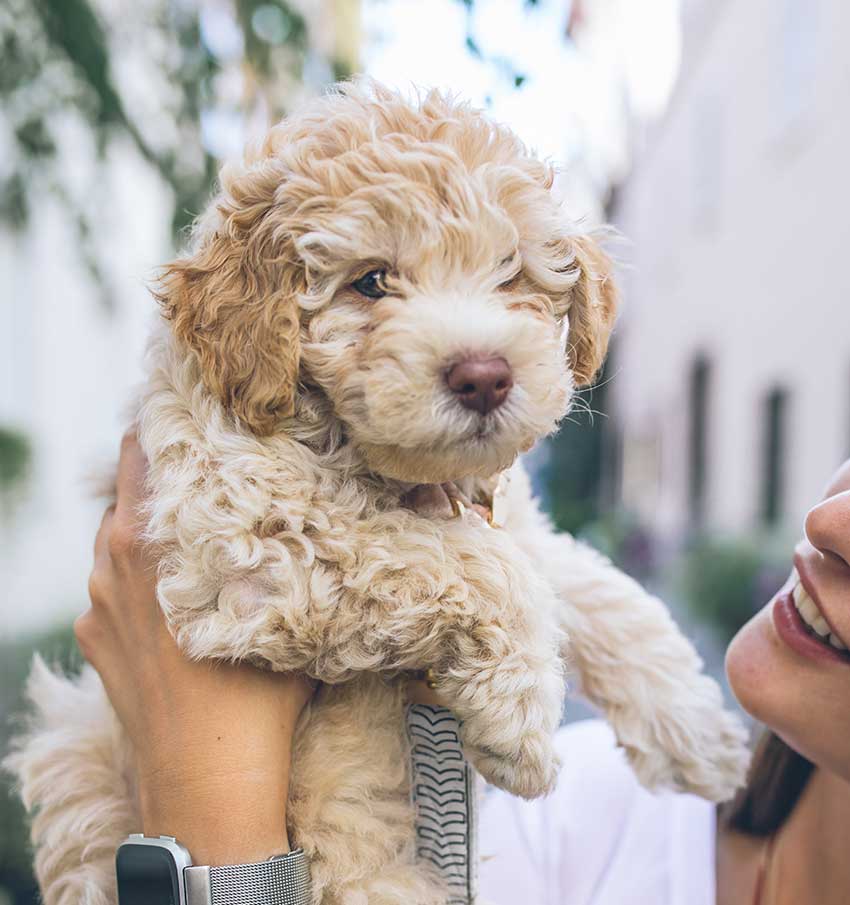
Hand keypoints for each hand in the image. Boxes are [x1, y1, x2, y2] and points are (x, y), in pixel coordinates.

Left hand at [75, 431, 314, 864]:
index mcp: (151, 540)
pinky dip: (137, 573)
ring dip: (150, 522)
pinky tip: (175, 591)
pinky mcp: (94, 639)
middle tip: (208, 459)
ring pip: (116, 536)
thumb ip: (285, 548)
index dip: (166, 422)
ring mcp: (97, 603)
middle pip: (126, 486)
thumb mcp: (282, 606)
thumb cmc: (254, 695)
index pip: (142, 451)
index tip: (194, 405)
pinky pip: (111, 585)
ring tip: (195, 524)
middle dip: (164, 468)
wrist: (206, 782)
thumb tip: (318, 504)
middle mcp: (112, 562)